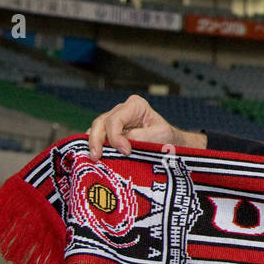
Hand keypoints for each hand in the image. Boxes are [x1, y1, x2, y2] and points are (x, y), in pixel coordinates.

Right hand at [86, 94, 205, 160]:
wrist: (170, 144)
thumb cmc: (167, 137)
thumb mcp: (160, 135)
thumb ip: (141, 136)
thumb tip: (123, 142)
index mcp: (135, 105)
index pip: (116, 119)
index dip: (115, 136)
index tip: (125, 151)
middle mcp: (121, 110)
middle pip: (101, 122)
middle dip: (97, 139)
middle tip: (97, 156)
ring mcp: (113, 120)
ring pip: (95, 129)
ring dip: (93, 143)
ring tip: (95, 158)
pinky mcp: (109, 132)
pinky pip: (96, 137)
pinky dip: (94, 146)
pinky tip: (95, 157)